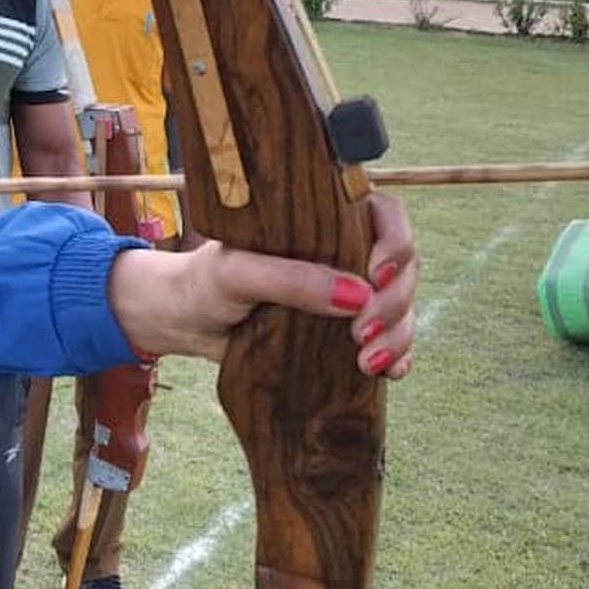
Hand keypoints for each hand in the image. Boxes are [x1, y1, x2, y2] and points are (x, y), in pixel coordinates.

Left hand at [108, 190, 418, 378]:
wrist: (186, 322)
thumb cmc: (205, 282)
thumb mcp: (236, 273)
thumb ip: (289, 278)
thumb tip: (355, 296)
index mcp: (325, 219)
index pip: (384, 215)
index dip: (396, 243)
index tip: (376, 275)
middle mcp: (345, 251)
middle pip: (403, 267)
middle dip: (395, 302)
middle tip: (362, 333)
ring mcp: (349, 292)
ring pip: (400, 306)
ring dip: (398, 334)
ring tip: (370, 362)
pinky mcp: (345, 330)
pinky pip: (388, 340)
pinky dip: (396, 357)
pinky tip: (389, 373)